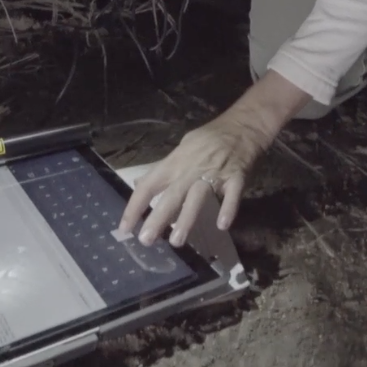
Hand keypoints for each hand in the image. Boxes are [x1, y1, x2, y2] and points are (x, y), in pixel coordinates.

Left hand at [119, 72, 307, 244]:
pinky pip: (232, 194)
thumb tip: (141, 185)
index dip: (135, 206)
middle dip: (157, 218)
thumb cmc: (210, 138)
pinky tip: (222, 225)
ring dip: (187, 218)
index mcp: (175, 162)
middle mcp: (191, 168)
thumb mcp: (182, 148)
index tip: (124, 228)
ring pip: (198, 197)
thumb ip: (164, 169)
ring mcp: (215, 173)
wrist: (243, 126)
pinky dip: (228, 208)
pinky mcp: (236, 177)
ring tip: (177, 241)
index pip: (149, 184)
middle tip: (146, 240)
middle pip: (171, 195)